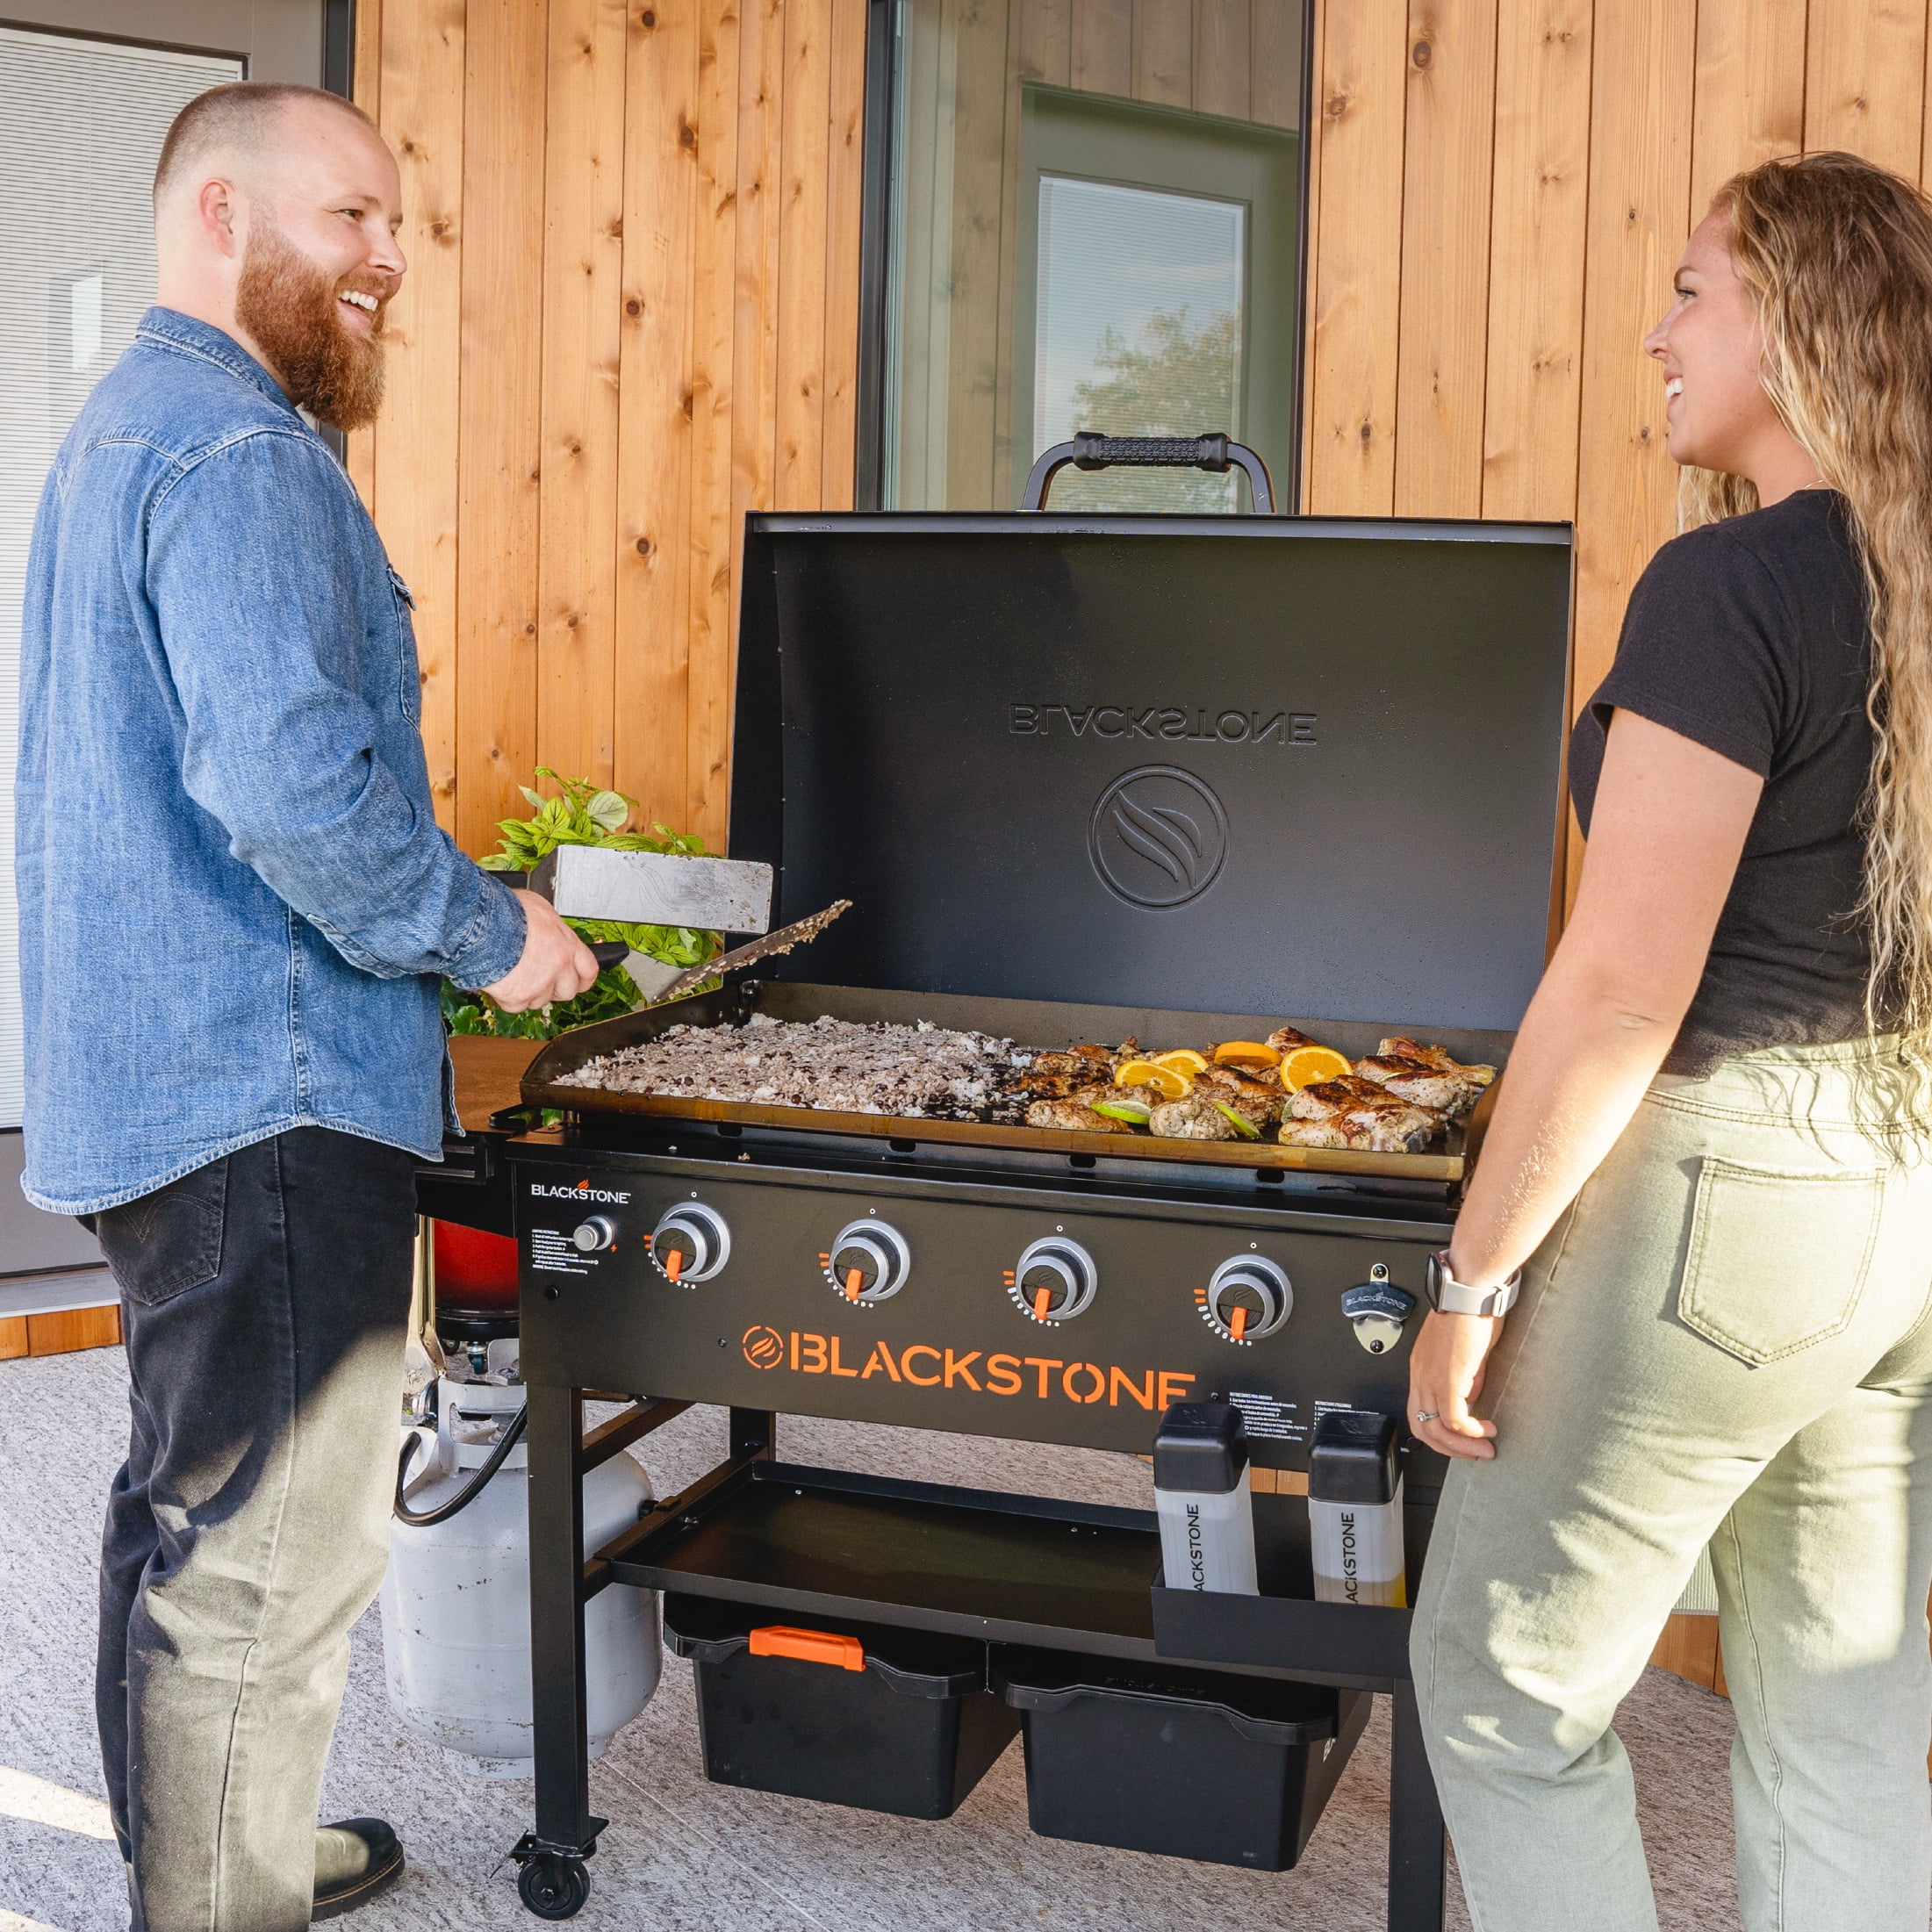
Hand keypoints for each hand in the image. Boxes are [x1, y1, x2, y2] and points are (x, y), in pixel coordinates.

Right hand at [480, 890, 599, 1011]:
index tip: (576, 981)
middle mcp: (558, 966)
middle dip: (553, 988)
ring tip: (512, 972)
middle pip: (567, 991)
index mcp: (567, 944)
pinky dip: (507, 997)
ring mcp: (540, 983)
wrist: (479, 922)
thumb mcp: (538, 908)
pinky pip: (516, 1005)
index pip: (589, 971)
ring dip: (528, 992)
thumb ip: (549, 928)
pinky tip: (499, 979)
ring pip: (540, 1000)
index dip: (581, 979)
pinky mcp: (519, 996)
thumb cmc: (504, 910)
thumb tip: (548, 931)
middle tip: (537, 977)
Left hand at [1407, 1309, 1502, 1459]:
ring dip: (1462, 1445)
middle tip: (1473, 1453)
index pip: (1420, 1411)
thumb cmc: (1471, 1308)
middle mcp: (1420, 1373)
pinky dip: (1471, 1432)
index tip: (1464, 1439)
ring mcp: (1430, 1377)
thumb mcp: (1468, 1350)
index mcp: (1422, 1366)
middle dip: (1449, 1448)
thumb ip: (1468, 1376)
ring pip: (1436, 1428)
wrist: (1471, 1289)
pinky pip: (1454, 1418)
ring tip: (1485, 1449)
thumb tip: (1472, 1396)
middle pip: (1421, 1427)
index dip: (1440, 1431)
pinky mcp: (1447, 1378)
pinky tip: (1487, 1431)